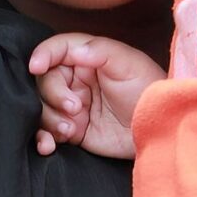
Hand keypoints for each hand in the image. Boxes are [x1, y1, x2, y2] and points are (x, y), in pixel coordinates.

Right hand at [27, 33, 162, 159]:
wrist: (160, 128)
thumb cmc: (148, 89)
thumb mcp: (129, 63)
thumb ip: (101, 50)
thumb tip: (75, 51)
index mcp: (87, 59)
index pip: (57, 50)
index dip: (43, 55)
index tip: (36, 66)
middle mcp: (76, 81)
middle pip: (45, 81)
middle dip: (54, 95)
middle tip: (75, 108)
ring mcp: (72, 106)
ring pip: (42, 107)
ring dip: (50, 119)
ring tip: (70, 129)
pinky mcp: (72, 130)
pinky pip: (47, 132)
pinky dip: (43, 138)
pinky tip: (49, 146)